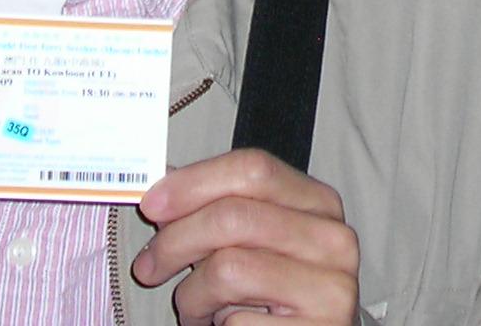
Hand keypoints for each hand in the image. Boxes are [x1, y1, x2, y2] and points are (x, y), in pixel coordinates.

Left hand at [131, 147, 359, 322]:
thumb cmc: (276, 291)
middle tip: (148, 266)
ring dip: (193, 295)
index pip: (253, 169)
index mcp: (319, 202)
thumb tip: (162, 179)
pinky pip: (238, 321)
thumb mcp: (255, 240)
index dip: (194, 182)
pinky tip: (225, 324)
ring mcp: (330, 287)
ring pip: (228, 270)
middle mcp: (333, 239)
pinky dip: (217, 325)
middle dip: (176, 241)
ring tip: (196, 306)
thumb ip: (218, 206)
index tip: (152, 203)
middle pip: (234, 216)